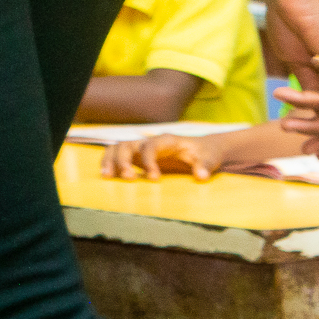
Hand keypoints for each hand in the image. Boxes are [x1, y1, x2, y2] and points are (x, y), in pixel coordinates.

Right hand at [106, 134, 223, 181]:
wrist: (204, 149)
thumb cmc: (207, 153)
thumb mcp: (210, 158)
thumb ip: (205, 166)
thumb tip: (201, 176)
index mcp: (167, 140)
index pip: (151, 146)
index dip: (149, 161)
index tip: (154, 178)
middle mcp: (151, 142)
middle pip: (128, 144)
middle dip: (124, 160)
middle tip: (129, 178)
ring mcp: (143, 148)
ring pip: (118, 148)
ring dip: (111, 160)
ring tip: (108, 176)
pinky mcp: (139, 157)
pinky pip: (118, 155)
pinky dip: (110, 162)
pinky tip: (108, 175)